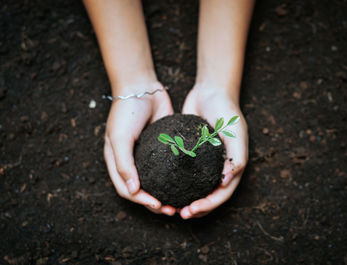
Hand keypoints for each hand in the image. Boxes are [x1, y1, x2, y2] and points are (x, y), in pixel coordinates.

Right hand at [104, 82, 176, 215]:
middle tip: (173, 209)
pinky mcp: (162, 148)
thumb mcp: (120, 137)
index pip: (127, 190)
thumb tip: (133, 191)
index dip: (141, 201)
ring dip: (167, 193)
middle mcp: (132, 162)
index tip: (158, 204)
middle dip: (156, 203)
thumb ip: (124, 164)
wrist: (142, 86)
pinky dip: (175, 177)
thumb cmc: (126, 111)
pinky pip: (168, 167)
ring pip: (157, 182)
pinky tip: (187, 182)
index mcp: (118, 162)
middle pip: (142, 190)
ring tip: (181, 201)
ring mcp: (148, 156)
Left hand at [180, 85, 247, 218]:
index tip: (192, 209)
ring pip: (194, 188)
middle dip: (196, 208)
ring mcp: (203, 163)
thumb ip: (236, 157)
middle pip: (208, 196)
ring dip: (184, 200)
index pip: (222, 194)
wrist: (211, 91)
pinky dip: (175, 182)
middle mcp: (217, 168)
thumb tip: (225, 182)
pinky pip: (182, 172)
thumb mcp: (235, 132)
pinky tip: (162, 186)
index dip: (209, 205)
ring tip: (169, 205)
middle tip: (180, 213)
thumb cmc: (227, 111)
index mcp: (231, 167)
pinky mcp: (189, 155)